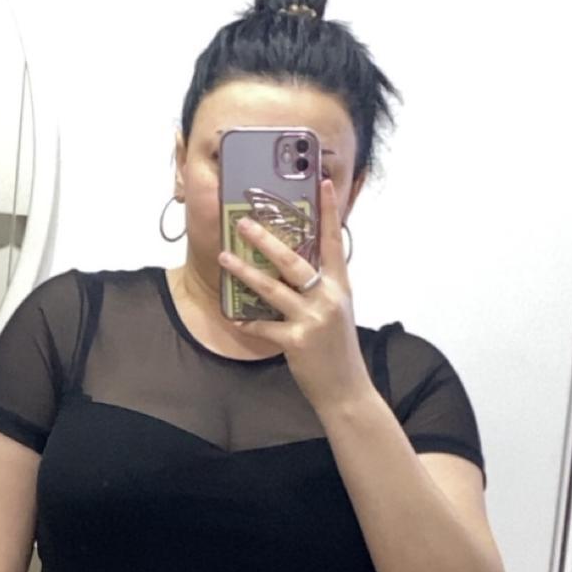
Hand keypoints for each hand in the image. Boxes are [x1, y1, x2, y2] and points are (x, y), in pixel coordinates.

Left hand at [217, 177, 371, 412]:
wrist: (346, 389)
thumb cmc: (337, 349)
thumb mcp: (337, 311)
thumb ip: (322, 287)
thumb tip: (299, 266)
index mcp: (340, 286)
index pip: (335, 241)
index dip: (330, 211)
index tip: (324, 182)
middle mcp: (328, 298)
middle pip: (294, 260)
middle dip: (267, 239)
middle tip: (244, 222)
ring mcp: (312, 319)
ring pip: (273, 288)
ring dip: (245, 272)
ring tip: (225, 257)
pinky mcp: (296, 341)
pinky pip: (264, 326)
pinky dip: (247, 321)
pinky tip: (233, 316)